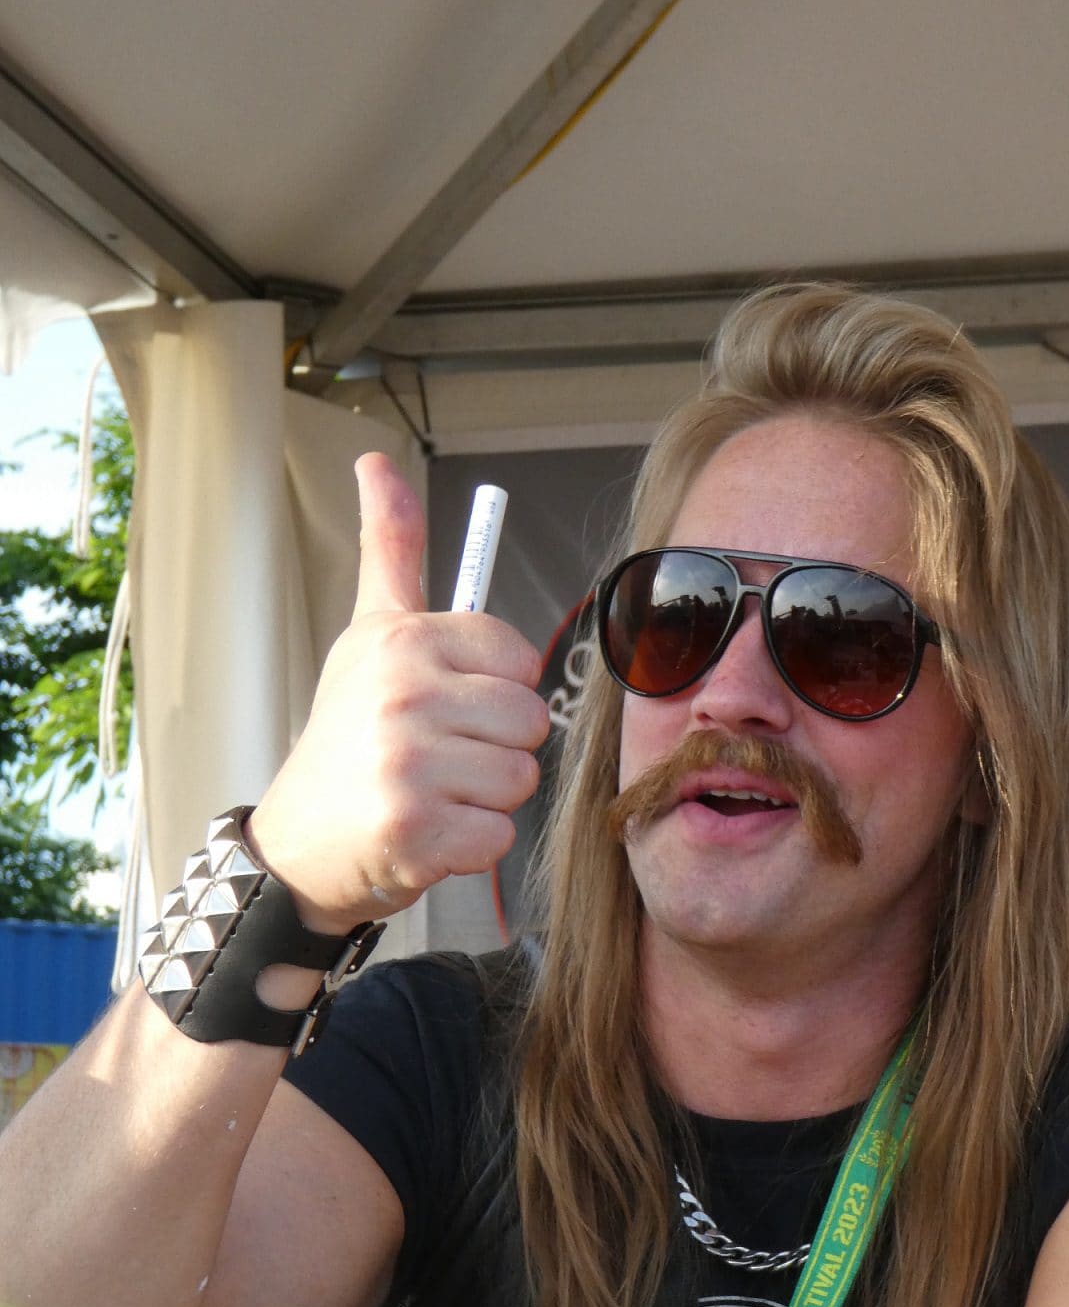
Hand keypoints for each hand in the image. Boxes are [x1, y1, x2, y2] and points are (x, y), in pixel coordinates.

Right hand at [248, 453, 549, 934]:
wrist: (300, 841)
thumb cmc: (348, 736)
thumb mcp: (368, 634)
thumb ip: (391, 550)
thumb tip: (377, 462)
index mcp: (402, 640)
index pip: (518, 659)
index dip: (493, 691)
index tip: (446, 706)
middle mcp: (404, 695)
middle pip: (529, 722)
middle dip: (496, 749)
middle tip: (438, 760)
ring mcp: (409, 766)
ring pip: (520, 779)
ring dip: (486, 799)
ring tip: (432, 794)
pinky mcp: (418, 831)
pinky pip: (500, 834)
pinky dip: (472, 844)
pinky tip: (428, 832)